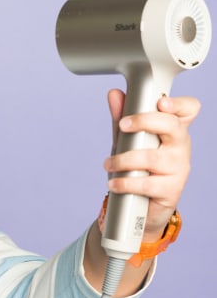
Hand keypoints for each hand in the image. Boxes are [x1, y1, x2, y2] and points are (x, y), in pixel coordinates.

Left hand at [103, 89, 199, 237]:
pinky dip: (126, 183)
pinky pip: (148, 184)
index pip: (188, 110)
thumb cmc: (140, 166)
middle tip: (123, 125)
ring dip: (124, 160)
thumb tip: (114, 94)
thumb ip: (121, 117)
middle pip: (173, 126)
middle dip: (146, 121)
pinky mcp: (171, 189)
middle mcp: (180, 146)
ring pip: (153, 157)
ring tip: (108, 164)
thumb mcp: (128, 139)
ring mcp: (178, 168)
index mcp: (173, 129)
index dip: (179, 104)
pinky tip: (114, 183)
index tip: (161, 101)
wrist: (142, 204)